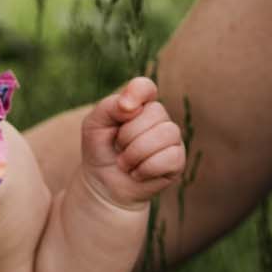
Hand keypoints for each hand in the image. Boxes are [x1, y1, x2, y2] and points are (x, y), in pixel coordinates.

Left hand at [81, 76, 184, 209]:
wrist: (104, 184)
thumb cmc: (100, 150)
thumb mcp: (94, 124)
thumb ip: (109, 107)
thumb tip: (132, 107)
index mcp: (139, 104)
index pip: (146, 87)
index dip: (137, 93)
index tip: (123, 108)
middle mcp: (159, 118)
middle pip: (155, 113)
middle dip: (128, 135)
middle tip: (118, 148)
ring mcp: (171, 139)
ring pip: (165, 134)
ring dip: (136, 153)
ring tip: (125, 163)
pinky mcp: (177, 161)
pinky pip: (170, 157)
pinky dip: (146, 168)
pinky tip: (137, 173)